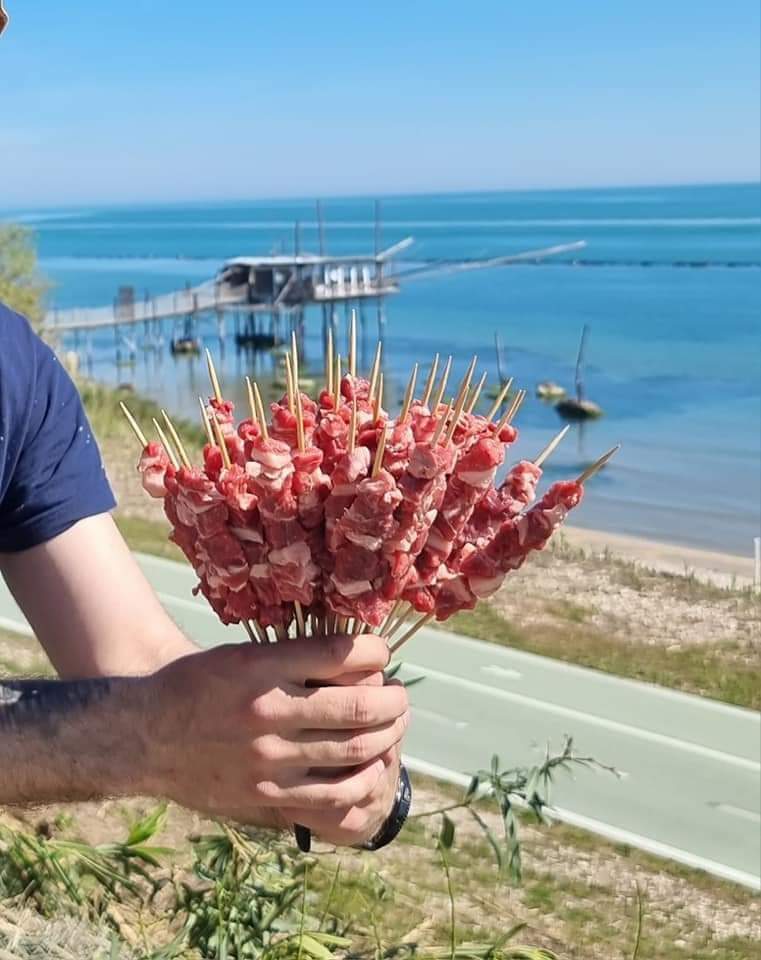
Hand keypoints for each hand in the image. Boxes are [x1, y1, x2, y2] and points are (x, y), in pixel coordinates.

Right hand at [142, 634, 408, 845]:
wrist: (143, 736)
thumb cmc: (197, 685)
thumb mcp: (240, 655)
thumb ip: (293, 658)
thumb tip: (357, 655)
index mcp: (260, 666)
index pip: (340, 654)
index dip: (376, 652)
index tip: (383, 653)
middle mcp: (266, 711)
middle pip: (359, 708)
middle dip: (394, 701)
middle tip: (401, 696)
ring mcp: (268, 759)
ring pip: (354, 752)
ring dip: (387, 738)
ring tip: (393, 728)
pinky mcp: (266, 795)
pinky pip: (333, 797)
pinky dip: (364, 782)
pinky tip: (371, 768)